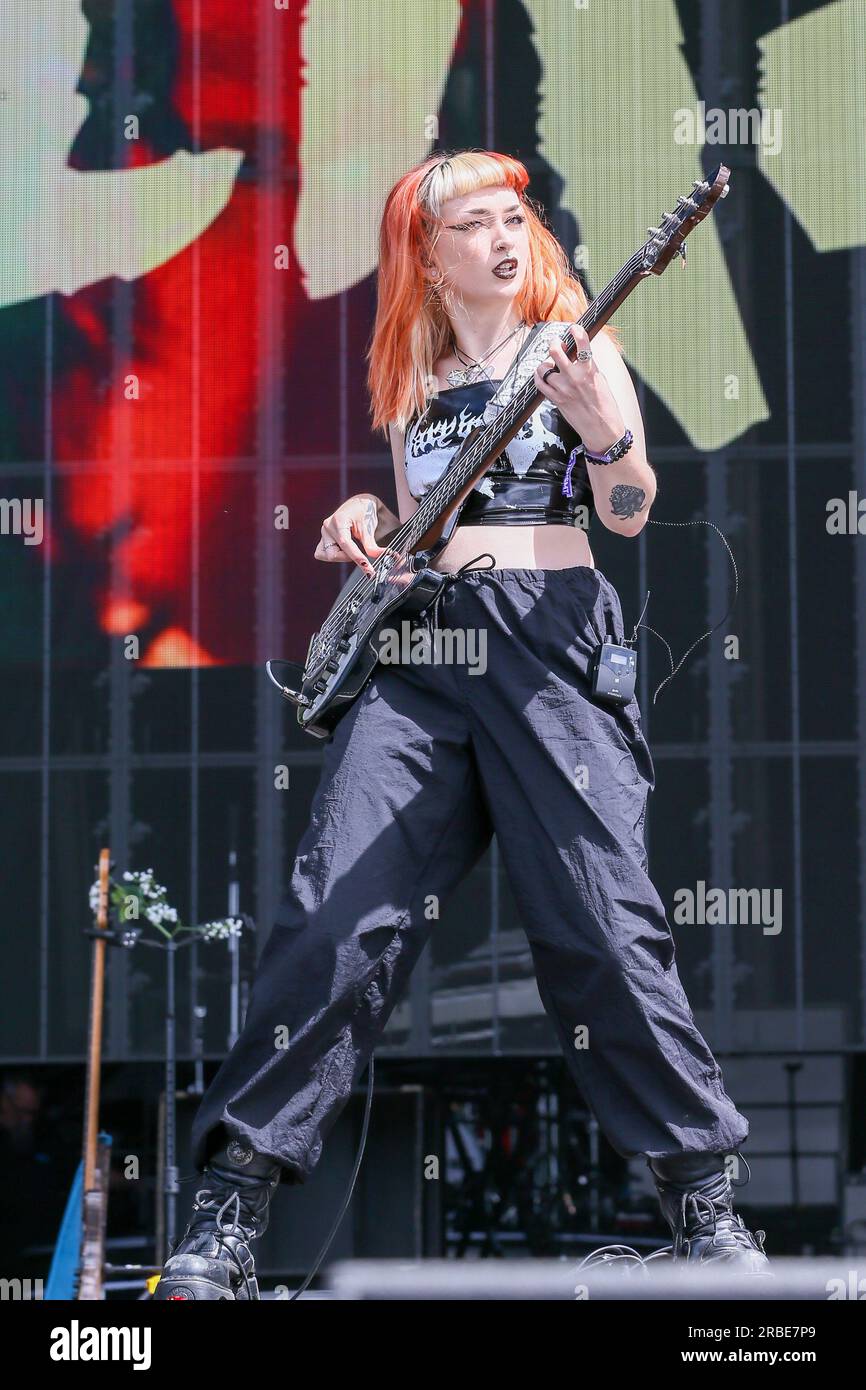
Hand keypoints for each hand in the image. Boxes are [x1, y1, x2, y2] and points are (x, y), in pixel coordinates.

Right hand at [314, 495, 387, 574]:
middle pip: (333, 554)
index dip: (356, 557)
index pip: (345, 544)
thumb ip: (372, 545)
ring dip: (341, 557)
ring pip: (327, 555)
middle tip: (361, 556)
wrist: (359, 505)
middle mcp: (327, 527)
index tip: (367, 568)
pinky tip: (344, 551)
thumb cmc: (364, 512)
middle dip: (348, 558)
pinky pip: (323, 553)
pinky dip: (334, 555)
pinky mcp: (324, 539)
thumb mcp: (369, 528)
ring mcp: (324, 533)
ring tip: (352, 550)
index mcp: (338, 521)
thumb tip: (379, 557)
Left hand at [534, 324, 625, 448]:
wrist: (602, 429)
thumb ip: (589, 366)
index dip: (577, 331)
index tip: (574, 328)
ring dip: (546, 363)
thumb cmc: (605, 405)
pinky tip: (542, 375)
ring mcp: (563, 388)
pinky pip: (540, 383)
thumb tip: (579, 355)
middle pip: (556, 351)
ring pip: (544, 367)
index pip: (582, 343)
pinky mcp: (556, 399)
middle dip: (555, 343)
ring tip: (550, 364)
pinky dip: (539, 377)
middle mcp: (575, 377)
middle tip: (557, 343)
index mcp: (590, 370)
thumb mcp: (601, 380)